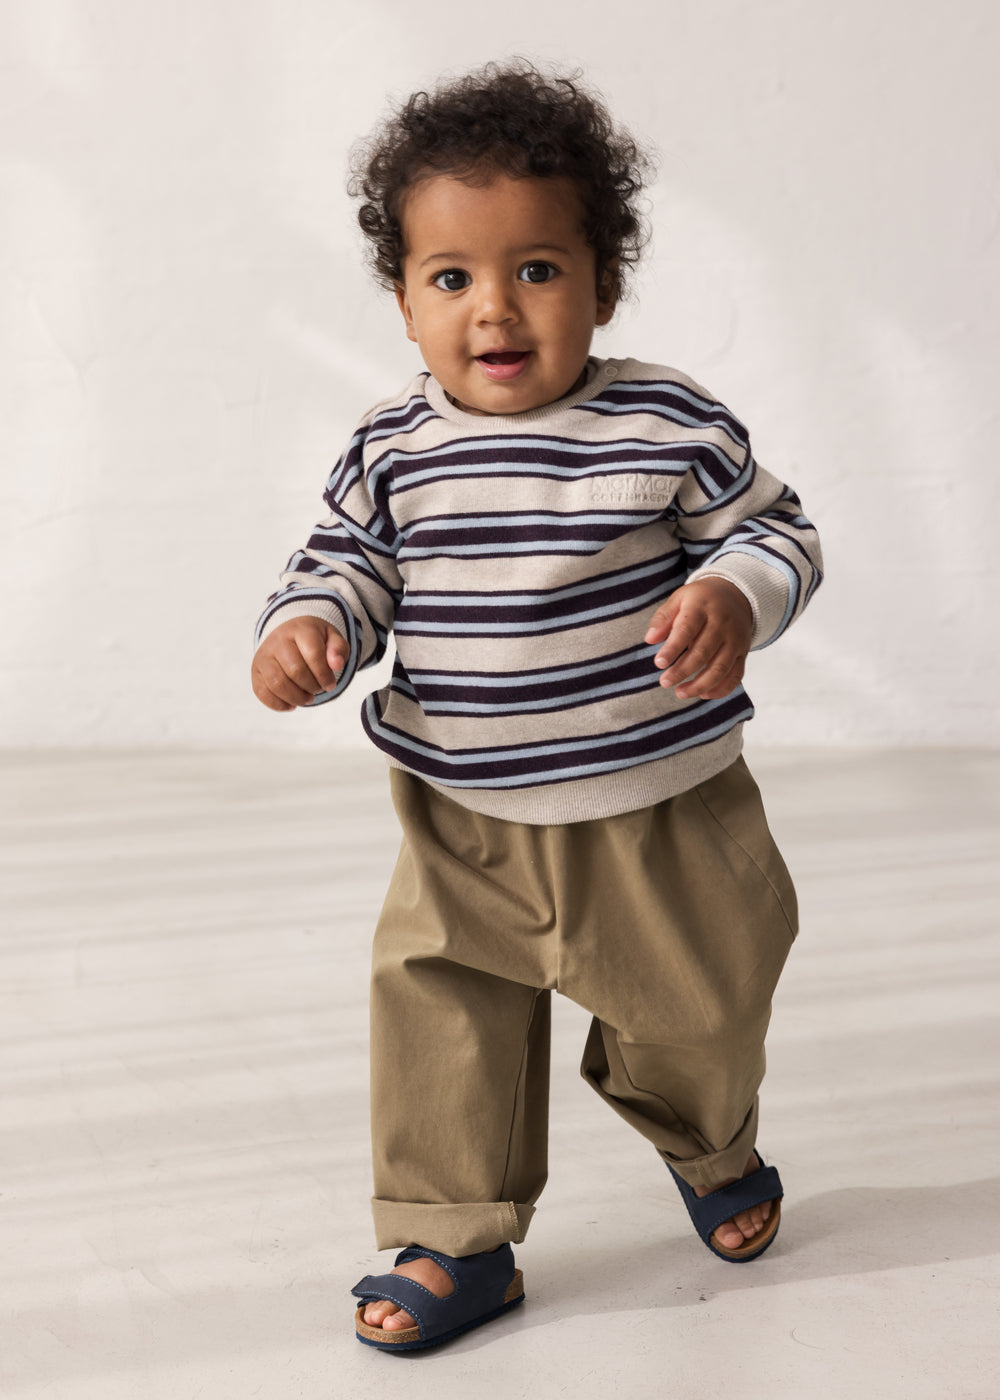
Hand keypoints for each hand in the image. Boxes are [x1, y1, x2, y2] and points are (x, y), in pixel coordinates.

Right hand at [251, 617, 348, 711]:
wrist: (288, 634)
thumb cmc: (314, 640)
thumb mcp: (332, 638)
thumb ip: (339, 649)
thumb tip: (336, 665)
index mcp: (300, 629)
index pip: (313, 654)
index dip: (324, 674)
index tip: (331, 684)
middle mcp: (278, 640)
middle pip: (295, 671)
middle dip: (312, 686)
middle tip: (319, 689)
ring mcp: (263, 656)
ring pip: (277, 684)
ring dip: (297, 698)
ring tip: (308, 698)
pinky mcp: (255, 671)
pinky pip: (262, 693)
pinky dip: (279, 704)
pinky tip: (292, 704)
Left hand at [645, 578, 752, 700]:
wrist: (735, 595)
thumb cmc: (700, 600)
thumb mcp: (679, 599)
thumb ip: (663, 618)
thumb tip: (650, 639)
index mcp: (702, 607)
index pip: (687, 629)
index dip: (673, 648)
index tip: (658, 663)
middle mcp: (722, 624)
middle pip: (703, 652)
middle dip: (683, 671)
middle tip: (665, 682)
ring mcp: (735, 640)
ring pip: (720, 667)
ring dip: (700, 684)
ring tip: (680, 693)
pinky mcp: (743, 652)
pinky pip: (736, 675)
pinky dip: (721, 689)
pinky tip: (703, 694)